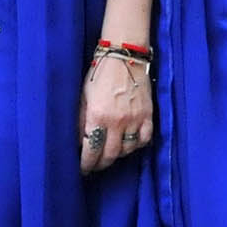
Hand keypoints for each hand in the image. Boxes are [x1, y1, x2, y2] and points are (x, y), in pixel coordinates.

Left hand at [78, 53, 156, 173]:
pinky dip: (137, 145)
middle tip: (95, 166)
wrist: (124, 58)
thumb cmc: (99, 75)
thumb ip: (81, 120)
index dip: (86, 163)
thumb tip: (78, 141)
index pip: (91, 149)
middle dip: (100, 163)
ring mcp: (135, 119)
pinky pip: (145, 139)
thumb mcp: (83, 97)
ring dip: (118, 155)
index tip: (83, 169)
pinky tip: (129, 144)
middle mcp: (117, 121)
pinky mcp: (148, 115)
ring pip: (127, 149)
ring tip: (111, 154)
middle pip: (110, 154)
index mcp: (98, 116)